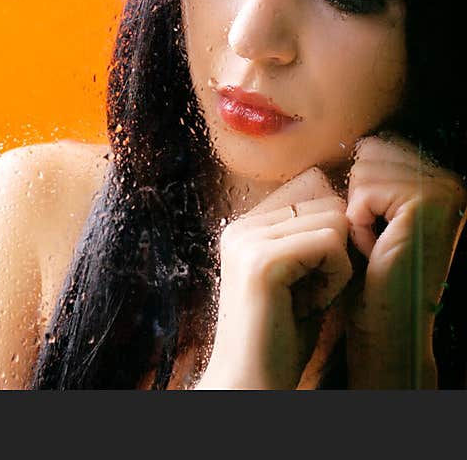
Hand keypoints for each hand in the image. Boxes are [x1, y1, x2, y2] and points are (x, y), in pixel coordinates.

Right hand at [197, 168, 351, 388]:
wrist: (251, 382)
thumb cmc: (280, 339)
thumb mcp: (299, 277)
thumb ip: (311, 237)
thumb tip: (337, 198)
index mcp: (244, 227)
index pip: (313, 195)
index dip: (329, 241)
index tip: (306, 281)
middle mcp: (241, 226)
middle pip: (327, 205)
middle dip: (335, 253)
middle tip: (306, 294)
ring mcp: (248, 240)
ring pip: (334, 222)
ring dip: (336, 268)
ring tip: (305, 300)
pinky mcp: (263, 259)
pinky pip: (331, 245)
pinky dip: (335, 280)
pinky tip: (307, 306)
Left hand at [344, 134, 466, 387]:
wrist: (386, 324)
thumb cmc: (369, 274)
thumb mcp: (372, 215)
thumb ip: (374, 177)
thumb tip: (357, 141)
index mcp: (441, 179)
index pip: (375, 145)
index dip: (358, 186)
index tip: (375, 227)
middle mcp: (451, 180)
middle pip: (368, 152)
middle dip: (357, 196)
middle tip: (375, 238)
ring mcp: (445, 190)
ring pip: (363, 171)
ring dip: (356, 212)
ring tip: (376, 245)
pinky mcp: (426, 203)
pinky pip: (362, 193)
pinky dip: (358, 224)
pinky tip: (376, 250)